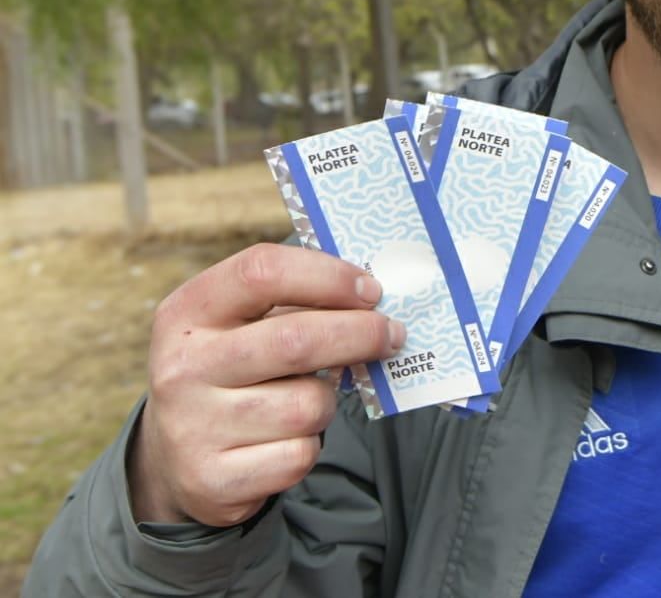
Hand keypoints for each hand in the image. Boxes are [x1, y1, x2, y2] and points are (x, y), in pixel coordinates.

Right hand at [130, 243, 405, 526]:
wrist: (177, 457)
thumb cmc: (231, 371)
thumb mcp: (239, 324)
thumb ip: (295, 302)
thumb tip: (371, 298)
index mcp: (187, 312)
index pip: (262, 272)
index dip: (328, 275)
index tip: (370, 289)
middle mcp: (183, 367)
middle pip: (296, 340)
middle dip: (361, 334)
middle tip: (392, 333)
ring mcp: (193, 426)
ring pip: (308, 405)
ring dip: (329, 400)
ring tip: (310, 398)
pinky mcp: (213, 479)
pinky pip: (300, 456)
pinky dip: (309, 446)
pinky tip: (287, 439)